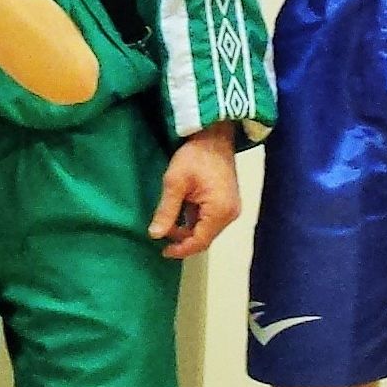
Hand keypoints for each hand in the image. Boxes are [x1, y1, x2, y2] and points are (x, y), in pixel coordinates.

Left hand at [148, 124, 240, 259]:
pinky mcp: (228, 202)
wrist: (214, 135)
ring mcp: (231, 208)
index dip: (180, 249)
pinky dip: (195, 219)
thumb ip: (166, 210)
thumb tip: (155, 235)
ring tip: (170, 218)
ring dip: (188, 228)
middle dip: (183, 237)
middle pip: (204, 238)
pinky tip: (182, 210)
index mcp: (220, 211)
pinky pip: (210, 219)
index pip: (199, 242)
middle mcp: (230, 214)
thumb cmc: (195, 156)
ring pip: (207, 229)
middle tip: (163, 229)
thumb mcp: (175, 182)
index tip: (163, 250)